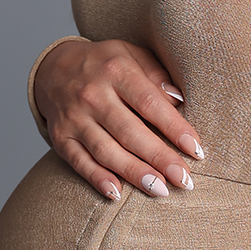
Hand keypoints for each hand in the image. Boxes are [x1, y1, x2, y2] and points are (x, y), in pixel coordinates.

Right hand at [35, 38, 205, 200]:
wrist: (54, 68)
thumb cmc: (106, 65)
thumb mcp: (132, 55)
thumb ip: (157, 75)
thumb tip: (181, 100)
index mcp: (116, 71)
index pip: (150, 103)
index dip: (174, 128)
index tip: (196, 150)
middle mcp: (92, 95)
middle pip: (130, 132)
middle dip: (159, 158)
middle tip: (184, 179)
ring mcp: (74, 118)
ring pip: (106, 151)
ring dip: (134, 173)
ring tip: (161, 190)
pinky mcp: (61, 137)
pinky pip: (79, 162)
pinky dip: (97, 179)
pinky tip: (117, 194)